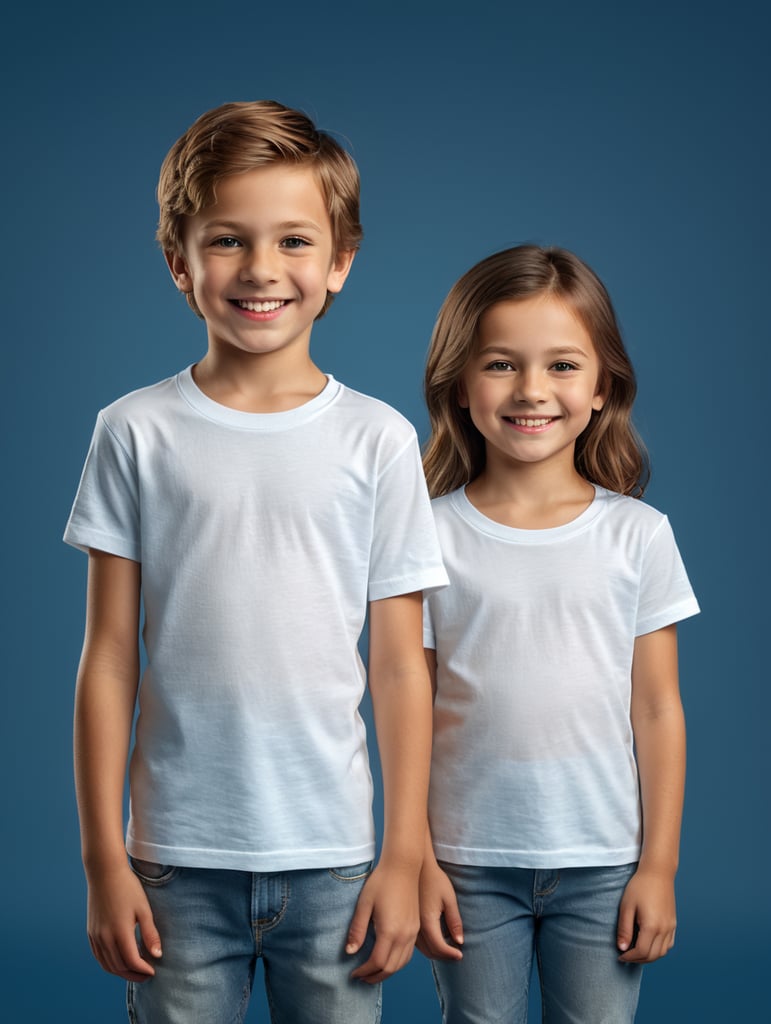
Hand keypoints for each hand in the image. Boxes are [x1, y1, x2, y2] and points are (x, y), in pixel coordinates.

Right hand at [86, 863, 161, 981]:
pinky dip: (109, 964)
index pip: (132, 961)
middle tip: (146, 975)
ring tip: (135, 971)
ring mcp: (95, 936)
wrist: (105, 872)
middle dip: (133, 974)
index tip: (153, 971)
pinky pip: (98, 956)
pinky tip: (118, 962)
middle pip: (119, 966)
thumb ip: (150, 934)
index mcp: (119, 932)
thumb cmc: (128, 887)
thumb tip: (157, 955)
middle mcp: (104, 937)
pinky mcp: (90, 932)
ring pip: (107, 964)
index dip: (143, 970)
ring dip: (121, 972)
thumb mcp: (144, 909)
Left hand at [345, 861, 419, 982]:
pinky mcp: (416, 927)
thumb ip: (357, 929)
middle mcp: (404, 935)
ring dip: (387, 972)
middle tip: (361, 978)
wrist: (403, 866)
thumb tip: (350, 952)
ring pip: (401, 963)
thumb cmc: (381, 882)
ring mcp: (413, 931)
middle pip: (390, 967)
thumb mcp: (364, 904)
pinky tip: (388, 960)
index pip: (377, 962)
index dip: (364, 971)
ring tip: (372, 973)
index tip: (353, 974)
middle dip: (374, 977)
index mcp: (390, 930)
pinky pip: (408, 954)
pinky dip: (398, 963)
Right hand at [416, 858, 462, 960]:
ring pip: (422, 949)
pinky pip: (417, 942)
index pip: (439, 947)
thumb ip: (454, 921)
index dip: (451, 954)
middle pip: (430, 952)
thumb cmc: (434, 879)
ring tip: (448, 949)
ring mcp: (410, 924)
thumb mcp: (449, 898)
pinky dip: (428, 946)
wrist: (415, 867)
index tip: (461, 955)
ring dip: (436, 953)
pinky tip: (436, 940)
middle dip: (445, 956)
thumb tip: (459, 941)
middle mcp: (416, 926)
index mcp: (427, 921)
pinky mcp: (408, 921)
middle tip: (456, 955)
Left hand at [617, 866, 676, 963]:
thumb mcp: (626, 906)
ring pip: (662, 952)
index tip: (620, 956)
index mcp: (652, 926)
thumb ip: (624, 929)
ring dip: (649, 957)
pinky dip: (659, 950)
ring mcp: (671, 927)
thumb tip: (622, 948)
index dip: (629, 957)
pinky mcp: (673, 924)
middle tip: (626, 956)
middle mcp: (664, 929)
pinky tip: (649, 945)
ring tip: (635, 952)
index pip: (641, 952)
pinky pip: (668, 945)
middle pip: (652, 955)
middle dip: (638, 960)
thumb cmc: (639, 887)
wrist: (658, 872)